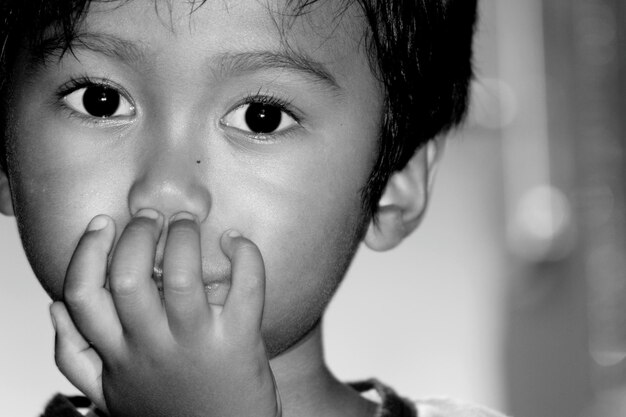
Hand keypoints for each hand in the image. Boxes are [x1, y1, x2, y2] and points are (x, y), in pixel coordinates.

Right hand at [50, 210, 280, 416]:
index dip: (87, 251)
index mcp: (118, 356)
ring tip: (187, 223)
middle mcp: (152, 347)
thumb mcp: (111, 394)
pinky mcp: (239, 341)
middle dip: (138, 233)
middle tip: (153, 217)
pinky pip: (246, 287)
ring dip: (183, 237)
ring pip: (183, 275)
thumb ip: (76, 355)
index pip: (82, 295)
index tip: (103, 223)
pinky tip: (237, 243)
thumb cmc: (169, 412)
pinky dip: (245, 255)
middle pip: (128, 276)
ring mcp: (196, 343)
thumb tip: (55, 307)